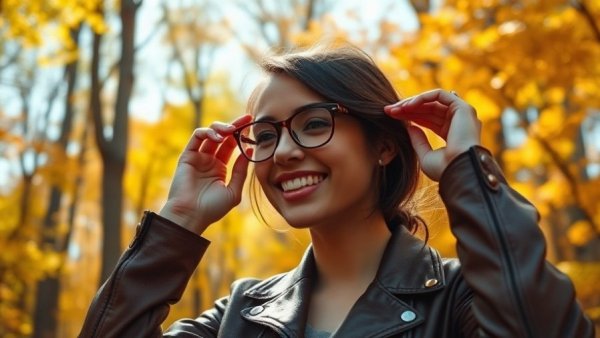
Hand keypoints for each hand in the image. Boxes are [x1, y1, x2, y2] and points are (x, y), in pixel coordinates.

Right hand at [159, 115, 252, 234]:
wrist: (191, 216)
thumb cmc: (212, 208)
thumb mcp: (233, 190)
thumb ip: (241, 171)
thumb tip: (250, 152)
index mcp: (220, 168)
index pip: (232, 146)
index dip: (242, 135)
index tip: (253, 126)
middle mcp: (209, 160)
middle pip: (223, 136)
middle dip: (235, 126)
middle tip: (247, 119)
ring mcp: (198, 157)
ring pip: (210, 133)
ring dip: (222, 128)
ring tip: (232, 130)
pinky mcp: (187, 155)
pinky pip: (197, 137)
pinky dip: (208, 132)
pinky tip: (219, 137)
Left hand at [384, 89, 480, 180]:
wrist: (458, 171)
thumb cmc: (444, 170)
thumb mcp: (425, 156)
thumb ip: (418, 140)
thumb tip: (409, 126)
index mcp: (452, 135)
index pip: (428, 120)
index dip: (409, 117)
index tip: (391, 116)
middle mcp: (458, 122)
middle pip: (428, 109)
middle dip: (407, 109)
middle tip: (388, 110)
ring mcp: (462, 114)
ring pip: (432, 101)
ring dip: (412, 103)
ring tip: (395, 109)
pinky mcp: (463, 107)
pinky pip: (440, 94)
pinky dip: (423, 98)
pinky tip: (408, 106)